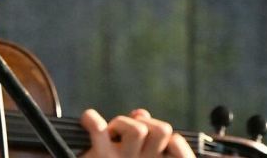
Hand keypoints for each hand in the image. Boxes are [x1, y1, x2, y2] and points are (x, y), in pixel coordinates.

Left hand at [80, 108, 195, 157]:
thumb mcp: (137, 155)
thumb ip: (146, 138)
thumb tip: (141, 113)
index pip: (179, 146)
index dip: (174, 142)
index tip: (163, 145)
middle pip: (162, 130)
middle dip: (146, 124)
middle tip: (128, 134)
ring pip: (138, 128)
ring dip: (122, 122)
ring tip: (112, 133)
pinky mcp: (101, 155)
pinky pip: (98, 127)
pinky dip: (90, 119)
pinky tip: (88, 121)